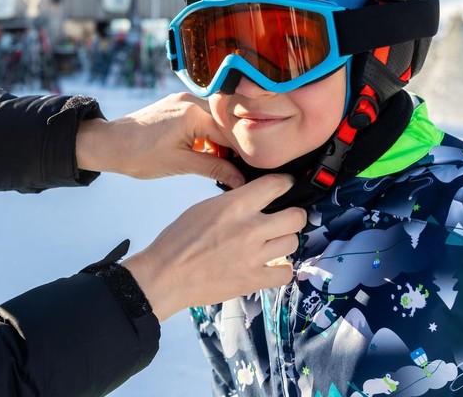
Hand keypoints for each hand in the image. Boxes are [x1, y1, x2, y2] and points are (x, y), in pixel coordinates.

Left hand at [76, 92, 243, 187]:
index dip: (242, 153)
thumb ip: (214, 169)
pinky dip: (205, 134)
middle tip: (238, 168)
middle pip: (225, 123)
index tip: (252, 169)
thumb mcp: (180, 164)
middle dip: (232, 146)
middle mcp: (191, 100)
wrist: (109, 144)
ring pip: (213, 120)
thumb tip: (239, 180)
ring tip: (220, 163)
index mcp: (193, 114)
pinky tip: (204, 151)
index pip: (231, 133)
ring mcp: (183, 100)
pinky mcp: (176, 104)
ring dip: (219, 140)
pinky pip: (200, 117)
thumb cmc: (139, 155)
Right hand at [121, 173, 305, 320]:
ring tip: (273, 243)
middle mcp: (249, 229)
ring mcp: (254, 256)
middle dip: (293, 215)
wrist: (166, 275)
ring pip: (293, 243)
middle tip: (285, 218)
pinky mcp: (253, 280)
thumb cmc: (178, 241)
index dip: (286, 183)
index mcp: (234, 206)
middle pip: (296, 216)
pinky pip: (286, 273)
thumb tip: (255, 199)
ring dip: (285, 241)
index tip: (286, 186)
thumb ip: (233, 201)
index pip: (276, 185)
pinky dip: (281, 269)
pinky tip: (271, 265)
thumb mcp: (204, 208)